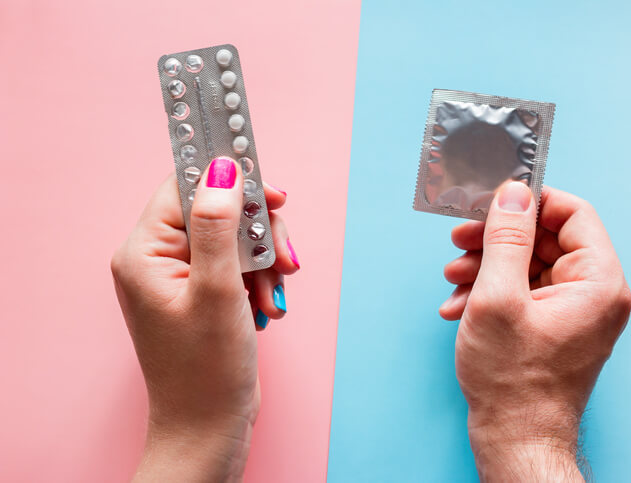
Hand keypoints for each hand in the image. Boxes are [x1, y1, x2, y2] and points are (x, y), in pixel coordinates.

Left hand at [111, 157, 299, 481]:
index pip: (188, 187)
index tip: (274, 195)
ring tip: (272, 299)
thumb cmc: (205, 369)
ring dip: (264, 263)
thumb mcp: (217, 290)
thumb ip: (218, 224)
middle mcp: (159, 260)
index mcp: (145, 252)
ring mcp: (182, 278)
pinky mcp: (203, 293)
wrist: (209, 427)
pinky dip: (260, 280)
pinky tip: (267, 307)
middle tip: (283, 260)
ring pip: (235, 238)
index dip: (233, 184)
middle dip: (258, 235)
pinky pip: (238, 265)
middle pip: (218, 211)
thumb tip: (222, 167)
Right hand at [440, 182, 630, 481]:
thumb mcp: (498, 297)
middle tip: (460, 241)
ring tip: (453, 280)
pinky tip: (459, 307)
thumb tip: (513, 193)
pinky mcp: (552, 326)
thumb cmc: (512, 380)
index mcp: (597, 282)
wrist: (514, 439)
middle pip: (545, 239)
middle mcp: (593, 294)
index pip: (573, 213)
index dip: (530, 201)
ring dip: (486, 267)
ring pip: (528, 265)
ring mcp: (573, 312)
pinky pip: (523, 292)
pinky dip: (490, 293)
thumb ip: (506, 239)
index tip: (492, 202)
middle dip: (496, 240)